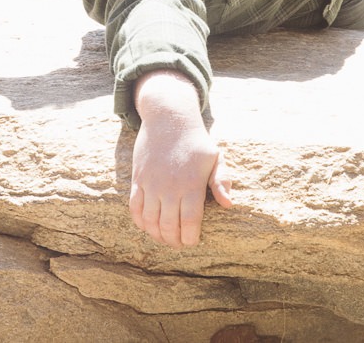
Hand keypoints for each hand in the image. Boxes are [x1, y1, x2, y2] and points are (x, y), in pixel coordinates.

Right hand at [128, 70, 233, 246]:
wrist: (168, 118)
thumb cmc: (195, 141)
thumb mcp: (216, 157)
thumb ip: (221, 181)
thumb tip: (228, 204)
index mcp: (191, 185)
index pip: (189, 222)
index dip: (190, 238)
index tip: (192, 242)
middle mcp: (170, 187)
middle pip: (168, 226)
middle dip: (173, 241)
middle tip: (178, 244)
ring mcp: (151, 183)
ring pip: (150, 220)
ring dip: (156, 234)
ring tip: (164, 238)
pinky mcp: (137, 178)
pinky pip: (134, 207)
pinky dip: (139, 221)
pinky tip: (146, 226)